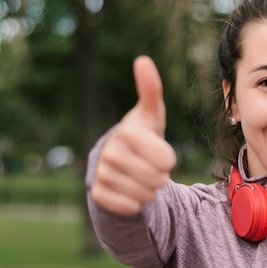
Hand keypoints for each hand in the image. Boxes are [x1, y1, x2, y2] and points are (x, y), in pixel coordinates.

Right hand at [91, 56, 176, 214]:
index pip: (166, 159)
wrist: (117, 161)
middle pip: (157, 179)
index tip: (160, 152)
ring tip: (141, 177)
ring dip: (149, 190)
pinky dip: (136, 203)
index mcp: (127, 132)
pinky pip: (130, 208)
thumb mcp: (150, 114)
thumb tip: (142, 60)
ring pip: (145, 196)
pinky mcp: (98, 194)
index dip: (168, 160)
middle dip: (160, 176)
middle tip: (150, 167)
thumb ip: (150, 90)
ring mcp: (101, 174)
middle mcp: (110, 153)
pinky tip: (130, 190)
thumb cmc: (141, 135)